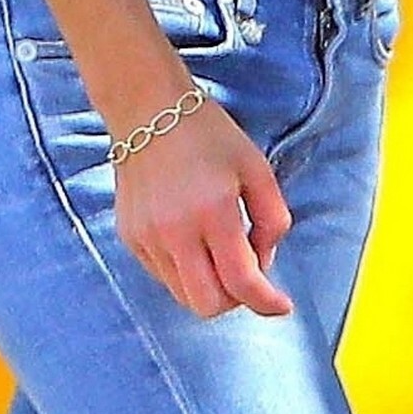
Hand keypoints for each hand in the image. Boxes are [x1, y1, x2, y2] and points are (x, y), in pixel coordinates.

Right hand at [112, 94, 294, 318]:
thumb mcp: (256, 167)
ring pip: (183, 296)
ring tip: (219, 249)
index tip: (282, 305)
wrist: (147, 108)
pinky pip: (163, 276)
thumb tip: (263, 262)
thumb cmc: (207, 133)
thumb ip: (273, 219)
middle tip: (247, 271)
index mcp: (213, 211)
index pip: (241, 282)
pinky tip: (193, 237)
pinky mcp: (130, 237)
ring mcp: (147, 237)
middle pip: (208, 305)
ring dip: (209, 286)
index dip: (267, 302)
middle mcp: (175, 231)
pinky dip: (185, 270)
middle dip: (235, 299)